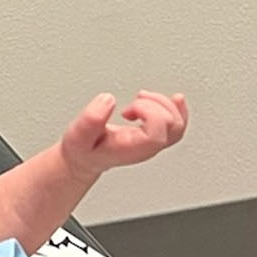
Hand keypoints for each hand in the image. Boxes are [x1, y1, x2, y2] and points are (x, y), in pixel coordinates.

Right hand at [61, 90, 187, 173]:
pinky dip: (177, 108)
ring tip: (142, 97)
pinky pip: (178, 124)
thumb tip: (109, 100)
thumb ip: (90, 119)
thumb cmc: (83, 149)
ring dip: (164, 103)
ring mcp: (154, 142)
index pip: (158, 135)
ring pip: (178, 124)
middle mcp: (148, 147)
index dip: (148, 114)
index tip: (127, 110)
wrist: (85, 158)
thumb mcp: (78, 135)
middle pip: (172, 126)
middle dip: (155, 104)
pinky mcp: (154, 134)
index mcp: (133, 149)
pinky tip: (172, 99)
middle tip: (134, 100)